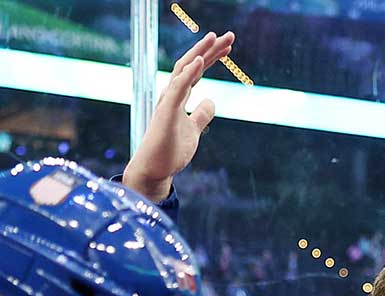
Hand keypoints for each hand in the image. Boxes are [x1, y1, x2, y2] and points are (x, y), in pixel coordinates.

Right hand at [123, 31, 235, 202]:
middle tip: (229, 35)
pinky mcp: (166, 112)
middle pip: (192, 64)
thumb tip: (210, 101)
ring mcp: (168, 102)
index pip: (196, 71)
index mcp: (178, 97)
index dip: (211, 57)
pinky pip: (178, 88)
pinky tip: (200, 60)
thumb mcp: (194, 130)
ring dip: (200, 52)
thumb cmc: (170, 150)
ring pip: (184, 70)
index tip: (228, 47)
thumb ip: (201, 115)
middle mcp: (172, 95)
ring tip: (215, 38)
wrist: (154, 169)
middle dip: (210, 49)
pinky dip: (188, 73)